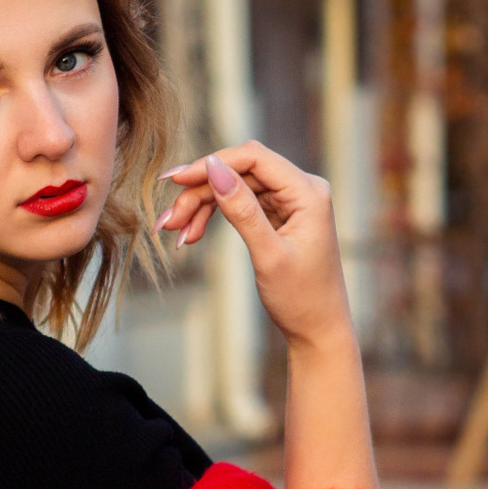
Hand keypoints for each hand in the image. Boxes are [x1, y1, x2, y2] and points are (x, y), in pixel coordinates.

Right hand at [156, 142, 351, 348]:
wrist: (318, 330)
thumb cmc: (302, 298)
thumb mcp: (268, 255)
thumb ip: (241, 210)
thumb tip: (213, 168)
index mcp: (308, 192)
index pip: (253, 158)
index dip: (211, 164)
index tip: (176, 181)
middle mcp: (301, 189)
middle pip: (239, 173)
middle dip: (200, 193)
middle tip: (169, 222)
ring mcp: (290, 201)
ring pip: (234, 188)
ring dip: (202, 207)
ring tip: (176, 232)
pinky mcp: (279, 215)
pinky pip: (240, 204)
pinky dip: (214, 216)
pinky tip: (191, 235)